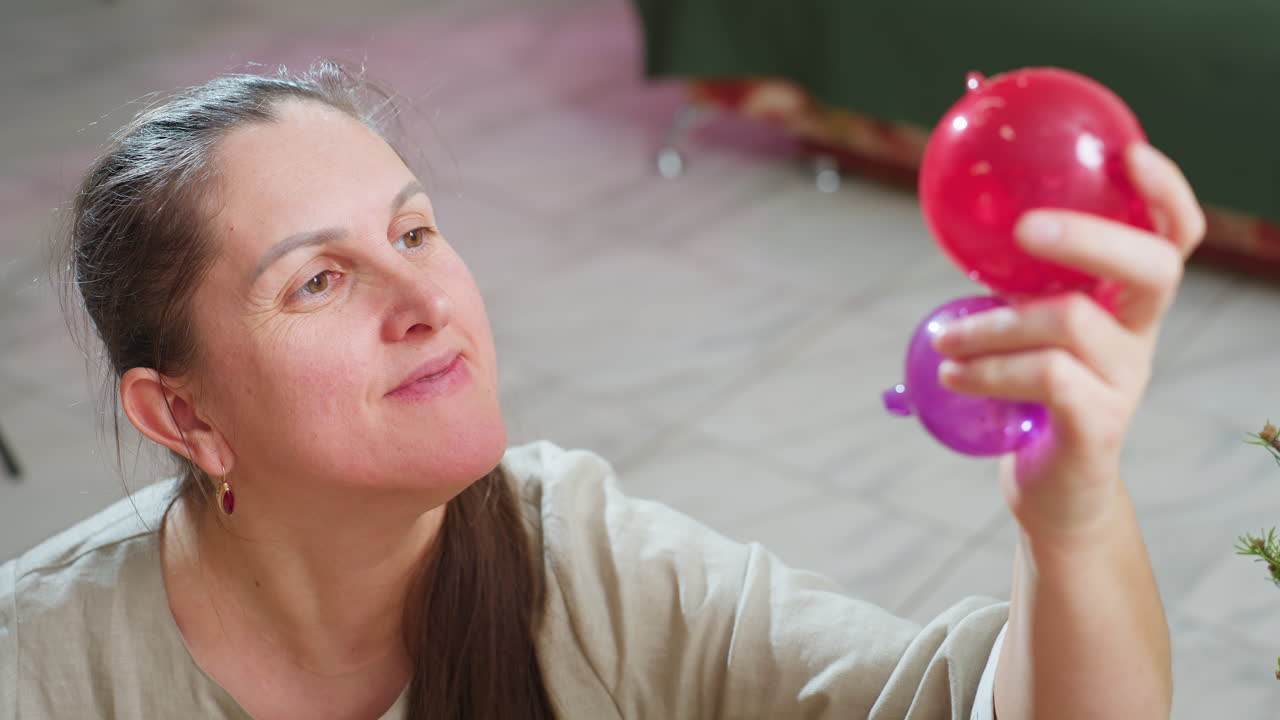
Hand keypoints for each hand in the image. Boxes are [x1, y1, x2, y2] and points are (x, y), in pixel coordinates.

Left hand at [932, 143, 1205, 540]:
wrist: (1053, 491)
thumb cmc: (1034, 399)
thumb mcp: (1030, 333)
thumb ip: (1015, 285)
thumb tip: (962, 222)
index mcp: (1127, 304)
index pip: (1172, 237)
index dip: (1164, 192)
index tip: (1127, 152)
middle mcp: (1140, 336)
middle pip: (1150, 267)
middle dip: (1089, 236)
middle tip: (1023, 229)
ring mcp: (1125, 382)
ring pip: (1068, 322)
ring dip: (990, 324)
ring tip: (944, 337)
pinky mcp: (1098, 425)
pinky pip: (1044, 377)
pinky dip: (988, 369)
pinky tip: (951, 373)